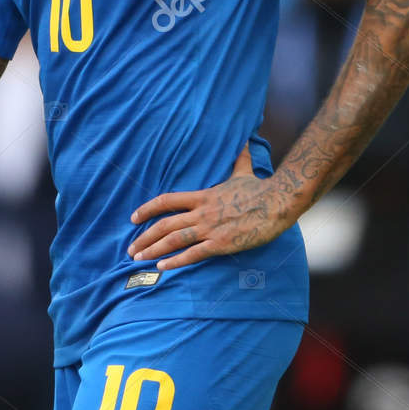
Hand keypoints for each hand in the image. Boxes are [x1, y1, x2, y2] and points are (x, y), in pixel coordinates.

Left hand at [128, 145, 293, 269]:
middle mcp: (202, 212)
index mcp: (203, 196)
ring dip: (153, 250)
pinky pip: (193, 254)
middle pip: (164, 224)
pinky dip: (175, 261)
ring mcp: (210, 228)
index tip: (133, 218)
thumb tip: (244, 142)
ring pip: (173, 240)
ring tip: (138, 259)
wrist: (278, 201)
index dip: (148, 209)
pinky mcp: (222, 244)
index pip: (167, 201)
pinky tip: (162, 267)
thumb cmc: (262, 188)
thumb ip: (239, 159)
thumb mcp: (244, 171)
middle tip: (130, 249)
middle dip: (144, 237)